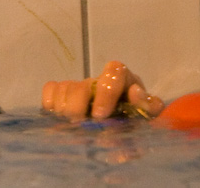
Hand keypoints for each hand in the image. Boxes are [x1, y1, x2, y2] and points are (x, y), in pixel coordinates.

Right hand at [42, 61, 164, 119]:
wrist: (122, 129)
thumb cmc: (137, 119)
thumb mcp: (149, 114)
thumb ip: (148, 105)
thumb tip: (135, 93)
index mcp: (124, 79)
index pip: (114, 71)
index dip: (106, 91)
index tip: (100, 115)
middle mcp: (100, 80)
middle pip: (83, 83)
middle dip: (78, 106)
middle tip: (80, 125)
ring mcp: (80, 85)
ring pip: (65, 88)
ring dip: (65, 110)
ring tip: (71, 126)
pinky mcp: (63, 93)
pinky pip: (50, 89)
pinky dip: (50, 103)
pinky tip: (58, 118)